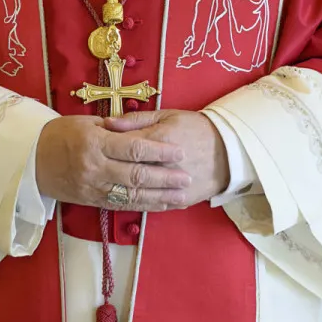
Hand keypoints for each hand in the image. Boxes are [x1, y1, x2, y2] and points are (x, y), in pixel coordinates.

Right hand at [34, 115, 191, 210]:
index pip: (133, 148)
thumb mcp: (86, 123)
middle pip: (137, 174)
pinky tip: (162, 204)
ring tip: (181, 194)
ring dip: (160, 196)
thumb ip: (115, 128)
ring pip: (132, 194)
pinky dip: (144, 205)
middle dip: (165, 177)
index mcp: (94, 143)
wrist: (30, 160)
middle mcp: (95, 168)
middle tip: (187, 176)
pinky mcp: (92, 201)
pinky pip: (123, 204)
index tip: (179, 151)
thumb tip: (142, 130)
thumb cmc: (60, 135)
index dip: (159, 151)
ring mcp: (94, 187)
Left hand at [102, 109, 228, 205]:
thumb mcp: (166, 115)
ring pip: (139, 193)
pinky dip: (139, 204)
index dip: (105, 147)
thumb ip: (135, 120)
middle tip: (92, 170)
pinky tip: (124, 200)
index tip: (93, 148)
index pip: (123, 145)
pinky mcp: (182, 199)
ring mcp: (172, 185)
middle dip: (108, 172)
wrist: (229, 149)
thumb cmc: (194, 127)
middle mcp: (164, 164)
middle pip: (128, 171)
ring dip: (119, 192)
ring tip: (105, 187)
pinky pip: (155, 205)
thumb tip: (108, 123)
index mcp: (159, 139)